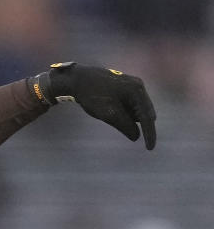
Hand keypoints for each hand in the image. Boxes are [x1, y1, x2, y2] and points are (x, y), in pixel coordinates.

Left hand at [34, 62, 156, 149]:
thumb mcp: (109, 114)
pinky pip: (130, 106)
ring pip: (137, 110)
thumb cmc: (94, 96)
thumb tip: (136, 136)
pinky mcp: (126, 88)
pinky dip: (124, 114)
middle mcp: (138, 87)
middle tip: (114, 120)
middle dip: (138, 124)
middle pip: (145, 113)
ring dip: (129, 119)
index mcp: (137, 91)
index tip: (150, 148)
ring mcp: (132, 86)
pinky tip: (109, 109)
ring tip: (107, 111)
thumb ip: (125, 126)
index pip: (147, 117)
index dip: (149, 134)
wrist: (78, 80)